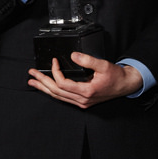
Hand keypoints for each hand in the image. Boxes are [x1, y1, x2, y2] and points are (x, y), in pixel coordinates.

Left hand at [27, 53, 143, 108]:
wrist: (125, 85)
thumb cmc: (116, 76)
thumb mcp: (103, 65)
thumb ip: (88, 60)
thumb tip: (74, 56)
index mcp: (86, 91)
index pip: (63, 84)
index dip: (55, 72)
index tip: (54, 61)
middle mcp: (82, 100)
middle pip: (56, 92)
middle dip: (42, 83)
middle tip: (31, 75)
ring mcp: (82, 102)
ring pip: (58, 97)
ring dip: (45, 89)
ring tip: (34, 83)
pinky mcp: (83, 101)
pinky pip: (64, 98)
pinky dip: (54, 92)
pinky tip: (48, 88)